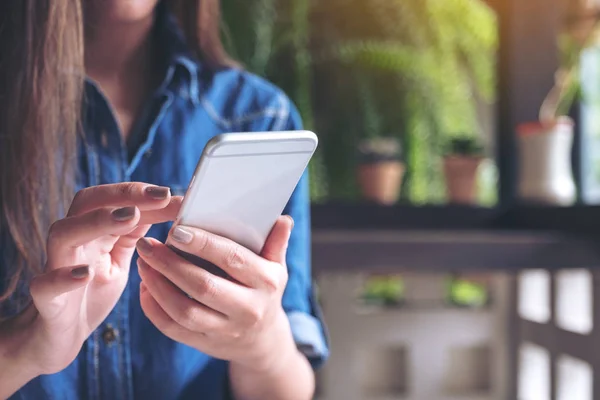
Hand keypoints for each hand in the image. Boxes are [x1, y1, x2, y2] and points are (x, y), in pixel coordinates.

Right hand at [12, 183, 181, 376]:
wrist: (58, 338)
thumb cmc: (92, 293)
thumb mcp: (119, 259)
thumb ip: (135, 234)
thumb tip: (168, 206)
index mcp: (92, 232)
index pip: (113, 199)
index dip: (141, 192)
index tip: (172, 191)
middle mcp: (73, 242)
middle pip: (87, 203)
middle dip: (124, 195)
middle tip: (161, 195)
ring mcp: (56, 268)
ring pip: (64, 233)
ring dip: (97, 222)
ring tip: (130, 217)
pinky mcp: (47, 300)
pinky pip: (45, 285)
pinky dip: (63, 277)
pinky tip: (85, 273)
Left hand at [136, 216, 295, 371]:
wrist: (262, 340)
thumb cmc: (265, 291)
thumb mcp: (276, 267)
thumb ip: (276, 242)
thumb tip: (283, 219)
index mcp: (266, 283)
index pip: (232, 259)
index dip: (203, 244)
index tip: (175, 230)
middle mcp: (248, 309)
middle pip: (203, 286)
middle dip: (170, 264)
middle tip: (147, 245)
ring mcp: (225, 330)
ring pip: (184, 311)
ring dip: (158, 286)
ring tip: (144, 263)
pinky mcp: (205, 345)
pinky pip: (174, 329)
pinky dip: (154, 310)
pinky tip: (145, 288)